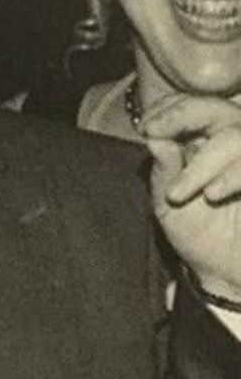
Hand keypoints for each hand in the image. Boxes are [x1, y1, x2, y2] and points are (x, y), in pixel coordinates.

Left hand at [141, 94, 240, 299]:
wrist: (225, 273)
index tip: (147, 126)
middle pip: (219, 109)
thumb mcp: (168, 204)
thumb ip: (164, 171)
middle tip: (155, 134)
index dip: (171, 107)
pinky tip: (214, 193)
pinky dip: (235, 173)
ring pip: (237, 135)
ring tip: (178, 193)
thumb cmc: (198, 235)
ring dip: (204, 161)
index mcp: (207, 144)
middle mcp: (236, 146)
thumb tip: (154, 139)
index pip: (195, 105)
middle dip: (184, 117)